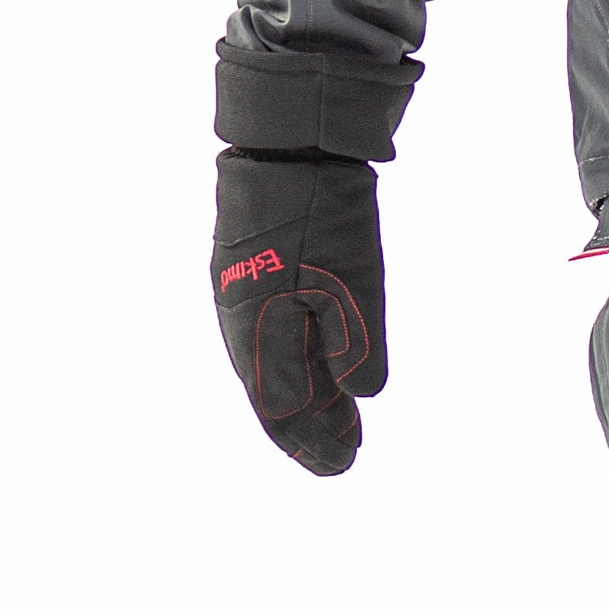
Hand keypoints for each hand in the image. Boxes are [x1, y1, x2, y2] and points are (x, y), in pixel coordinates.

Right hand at [212, 150, 387, 473]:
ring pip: (275, 365)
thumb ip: (357, 341)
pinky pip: (274, 334)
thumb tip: (365, 396)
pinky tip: (323, 372)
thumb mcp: (350, 276)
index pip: (282, 407)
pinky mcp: (257, 273)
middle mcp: (244, 320)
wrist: (288, 141)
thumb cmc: (318, 209)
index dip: (312, 441)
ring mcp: (246, 294)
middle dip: (310, 428)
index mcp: (258, 329)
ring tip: (343, 423)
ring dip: (308, 398)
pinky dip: (300, 362)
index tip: (343, 466)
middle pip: (276, 393)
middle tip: (345, 458)